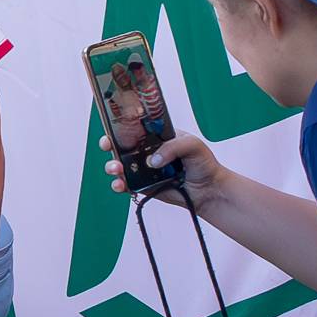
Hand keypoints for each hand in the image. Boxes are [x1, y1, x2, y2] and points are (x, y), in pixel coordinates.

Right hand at [100, 132, 227, 209]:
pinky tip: (120, 185)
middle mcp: (148, 151)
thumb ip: (172, 147)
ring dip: (113, 166)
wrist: (208, 190)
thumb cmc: (203, 163)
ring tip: (116, 169)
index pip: (136, 127)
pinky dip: (120, 185)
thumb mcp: (192, 145)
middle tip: (108, 146)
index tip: (113, 127)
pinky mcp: (144, 186)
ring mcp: (144, 169)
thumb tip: (153, 160)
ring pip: (121, 165)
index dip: (122, 126)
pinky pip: (127, 185)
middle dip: (110, 144)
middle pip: (123, 145)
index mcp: (157, 136)